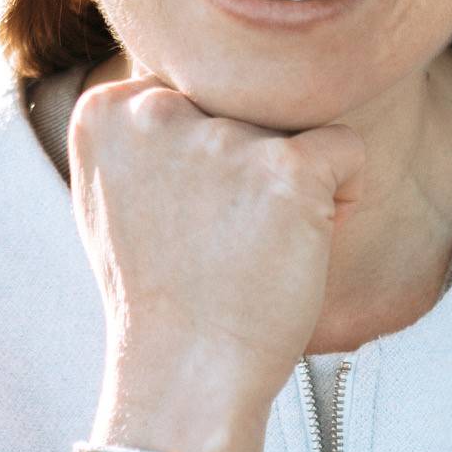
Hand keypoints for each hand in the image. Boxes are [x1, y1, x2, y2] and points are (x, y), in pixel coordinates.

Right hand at [70, 76, 365, 451]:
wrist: (186, 374)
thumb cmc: (156, 293)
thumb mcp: (111, 195)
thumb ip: (137, 128)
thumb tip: (177, 78)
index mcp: (106, 110)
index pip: (192, 87)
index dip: (204, 150)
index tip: (184, 213)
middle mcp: (155, 110)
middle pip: (242, 102)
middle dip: (247, 160)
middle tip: (222, 235)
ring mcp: (222, 138)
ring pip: (291, 128)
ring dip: (288, 181)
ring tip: (253, 247)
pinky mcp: (286, 169)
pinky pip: (345, 150)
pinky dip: (343, 192)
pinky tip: (306, 239)